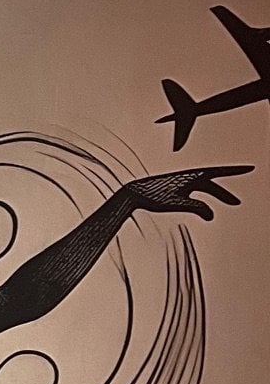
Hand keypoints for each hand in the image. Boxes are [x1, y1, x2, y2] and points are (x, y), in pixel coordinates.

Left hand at [126, 165, 252, 219]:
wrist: (135, 193)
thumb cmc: (152, 196)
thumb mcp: (177, 203)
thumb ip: (196, 208)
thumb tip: (211, 215)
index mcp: (192, 176)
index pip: (218, 172)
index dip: (235, 171)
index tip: (249, 168)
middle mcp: (189, 177)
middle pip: (213, 185)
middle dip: (226, 193)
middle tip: (237, 201)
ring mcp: (182, 182)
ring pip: (205, 188)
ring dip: (217, 195)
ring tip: (229, 203)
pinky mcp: (176, 188)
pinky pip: (196, 192)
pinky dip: (204, 198)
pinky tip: (205, 208)